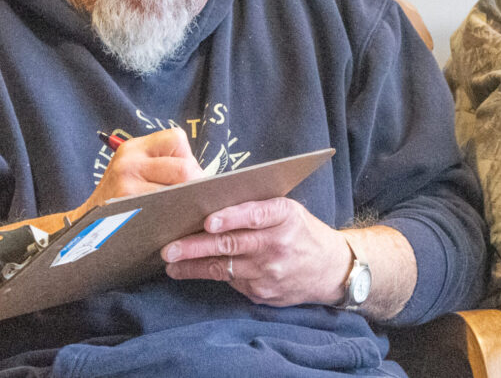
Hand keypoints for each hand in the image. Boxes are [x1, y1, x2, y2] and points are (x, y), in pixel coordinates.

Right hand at [71, 128, 202, 221]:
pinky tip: (171, 222)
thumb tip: (207, 178)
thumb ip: (165, 165)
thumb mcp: (135, 170)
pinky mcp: (128, 207)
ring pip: (179, 190)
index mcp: (135, 147)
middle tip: (193, 199)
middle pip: (185, 169)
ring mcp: (127, 184)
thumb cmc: (120, 197)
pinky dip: (175, 217)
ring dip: (188, 203)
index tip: (186, 176)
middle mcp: (130, 161)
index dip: (188, 158)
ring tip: (182, 210)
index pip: (177, 139)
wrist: (85, 226)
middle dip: (196, 186)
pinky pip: (166, 211)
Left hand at [160, 197, 353, 306]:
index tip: (208, 221)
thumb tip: (210, 206)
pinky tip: (194, 270)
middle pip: (231, 245)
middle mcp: (278, 244)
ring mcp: (270, 273)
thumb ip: (256, 208)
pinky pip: (231, 282)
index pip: (255, 216)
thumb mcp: (288, 211)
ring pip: (223, 268)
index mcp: (285, 216)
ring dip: (193, 266)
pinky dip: (212, 274)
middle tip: (169, 248)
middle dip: (195, 247)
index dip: (231, 218)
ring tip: (172, 263)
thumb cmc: (302, 232)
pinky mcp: (263, 293)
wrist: (331, 269)